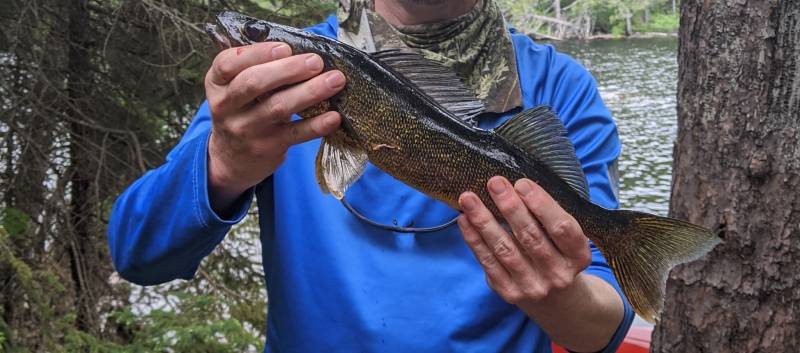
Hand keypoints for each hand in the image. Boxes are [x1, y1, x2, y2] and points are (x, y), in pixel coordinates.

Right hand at [204, 42, 346, 212]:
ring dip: (310, 91)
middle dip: (289, 69)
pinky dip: (316, 125)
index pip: (228, 64)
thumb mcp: (236, 89)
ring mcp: (245, 130)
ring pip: (278, 107)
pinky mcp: (266, 148)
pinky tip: (334, 116)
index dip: (257, 53)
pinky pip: (295, 134)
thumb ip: (259, 69)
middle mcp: (226, 106)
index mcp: (217, 83)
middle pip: (254, 83)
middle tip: (316, 62)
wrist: (232, 159)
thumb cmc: (243, 110)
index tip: (285, 47)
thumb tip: (303, 51)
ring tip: (335, 80)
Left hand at [457, 176, 623, 351]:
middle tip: (494, 183)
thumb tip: (514, 186)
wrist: (554, 299)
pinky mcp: (509, 292)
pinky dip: (474, 239)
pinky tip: (465, 220)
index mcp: (578, 256)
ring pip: (505, 248)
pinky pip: (488, 262)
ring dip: (484, 221)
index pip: (561, 227)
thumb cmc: (557, 254)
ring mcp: (533, 286)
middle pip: (530, 236)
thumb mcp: (566, 238)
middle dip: (509, 207)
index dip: (541, 204)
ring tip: (469, 198)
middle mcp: (558, 274)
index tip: (521, 183)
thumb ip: (547, 216)